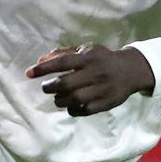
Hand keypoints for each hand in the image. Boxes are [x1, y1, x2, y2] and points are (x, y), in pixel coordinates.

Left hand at [27, 43, 154, 116]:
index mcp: (88, 58)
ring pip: (74, 99)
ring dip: (60, 100)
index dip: (43, 68)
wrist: (131, 70)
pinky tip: (70, 106)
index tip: (29, 73)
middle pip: (66, 84)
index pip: (62, 62)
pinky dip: (73, 110)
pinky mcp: (106, 103)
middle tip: (45, 87)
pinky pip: (85, 111)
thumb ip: (63, 54)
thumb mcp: (85, 50)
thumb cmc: (102, 59)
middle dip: (50, 87)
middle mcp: (95, 73)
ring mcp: (101, 89)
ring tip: (57, 98)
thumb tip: (40, 60)